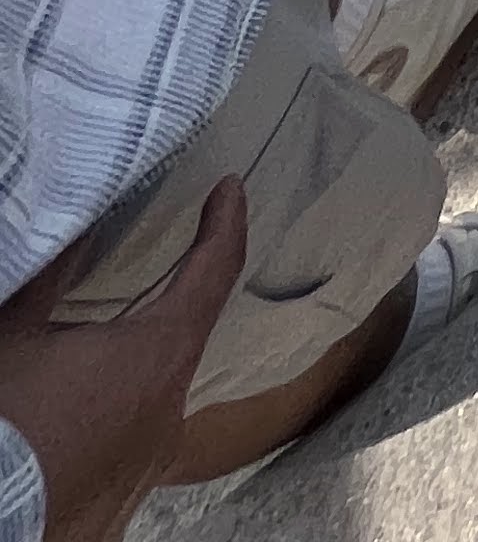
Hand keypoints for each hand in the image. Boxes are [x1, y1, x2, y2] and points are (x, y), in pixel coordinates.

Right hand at [0, 181, 246, 540]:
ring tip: (70, 382)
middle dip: (151, 319)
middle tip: (121, 302)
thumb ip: (54, 272)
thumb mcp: (18, 330)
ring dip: (118, 386)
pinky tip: (67, 436)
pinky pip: (119, 458)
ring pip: (146, 406)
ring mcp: (147, 469)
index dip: (225, 225)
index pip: (213, 272)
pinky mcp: (117, 513)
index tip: (231, 192)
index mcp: (158, 354)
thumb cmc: (8, 417)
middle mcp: (170, 412)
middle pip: (176, 344)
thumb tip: (78, 221)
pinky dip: (100, 437)